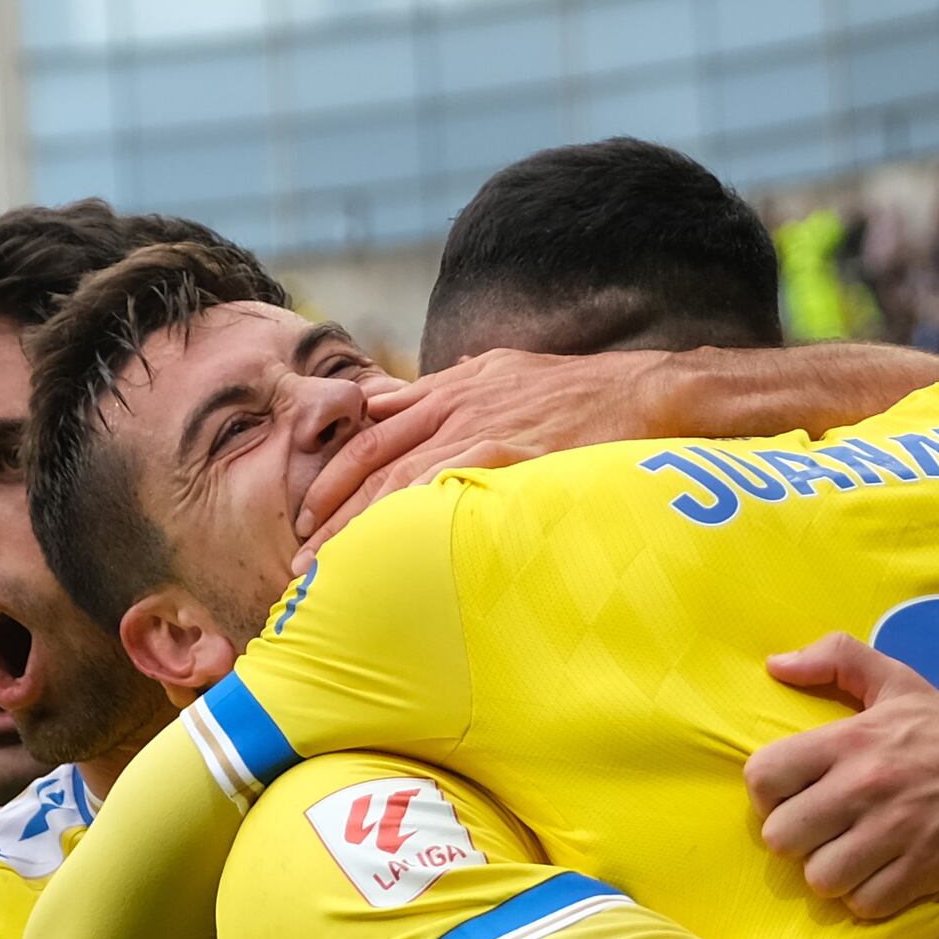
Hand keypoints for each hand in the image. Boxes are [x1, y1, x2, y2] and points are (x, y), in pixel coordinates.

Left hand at [300, 351, 683, 550]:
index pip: (372, 433)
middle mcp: (454, 406)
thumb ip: (446, 388)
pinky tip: (386, 551)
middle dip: (329, 508)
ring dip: (356, 526)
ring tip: (327, 568)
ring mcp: (479, 429)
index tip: (307, 514)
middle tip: (299, 556)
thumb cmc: (575, 389)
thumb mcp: (500, 370)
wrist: (639, 390)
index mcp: (448, 390)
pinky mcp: (507, 454)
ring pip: (398, 478)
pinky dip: (409, 519)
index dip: (333, 475)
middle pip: (371, 458)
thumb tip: (397, 400)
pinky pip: (445, 488)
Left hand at [745, 636, 938, 918]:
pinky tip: (882, 876)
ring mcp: (895, 832)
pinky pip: (865, 903)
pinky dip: (869, 897)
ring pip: (821, 877)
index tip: (793, 795)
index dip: (769, 793)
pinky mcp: (924, 869)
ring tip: (853, 857)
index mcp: (850, 740)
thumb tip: (776, 665)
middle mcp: (865, 786)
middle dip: (798, 839)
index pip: (764, 776)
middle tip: (823, 832)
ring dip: (833, 873)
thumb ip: (835, 659)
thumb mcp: (895, 680)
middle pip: (782, 837)